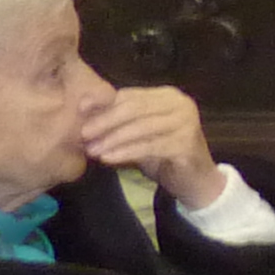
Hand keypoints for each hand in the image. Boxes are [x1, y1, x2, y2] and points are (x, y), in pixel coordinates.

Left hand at [84, 87, 219, 208]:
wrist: (195, 180)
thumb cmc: (163, 155)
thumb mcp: (138, 134)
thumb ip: (119, 121)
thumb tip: (84, 110)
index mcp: (167, 96)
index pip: (130, 95)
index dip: (104, 102)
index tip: (79, 110)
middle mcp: (180, 104)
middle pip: (135, 108)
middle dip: (106, 120)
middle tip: (83, 134)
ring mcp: (186, 122)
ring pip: (141, 127)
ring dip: (113, 139)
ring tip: (92, 150)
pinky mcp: (186, 143)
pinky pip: (150, 146)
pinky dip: (126, 152)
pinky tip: (108, 159)